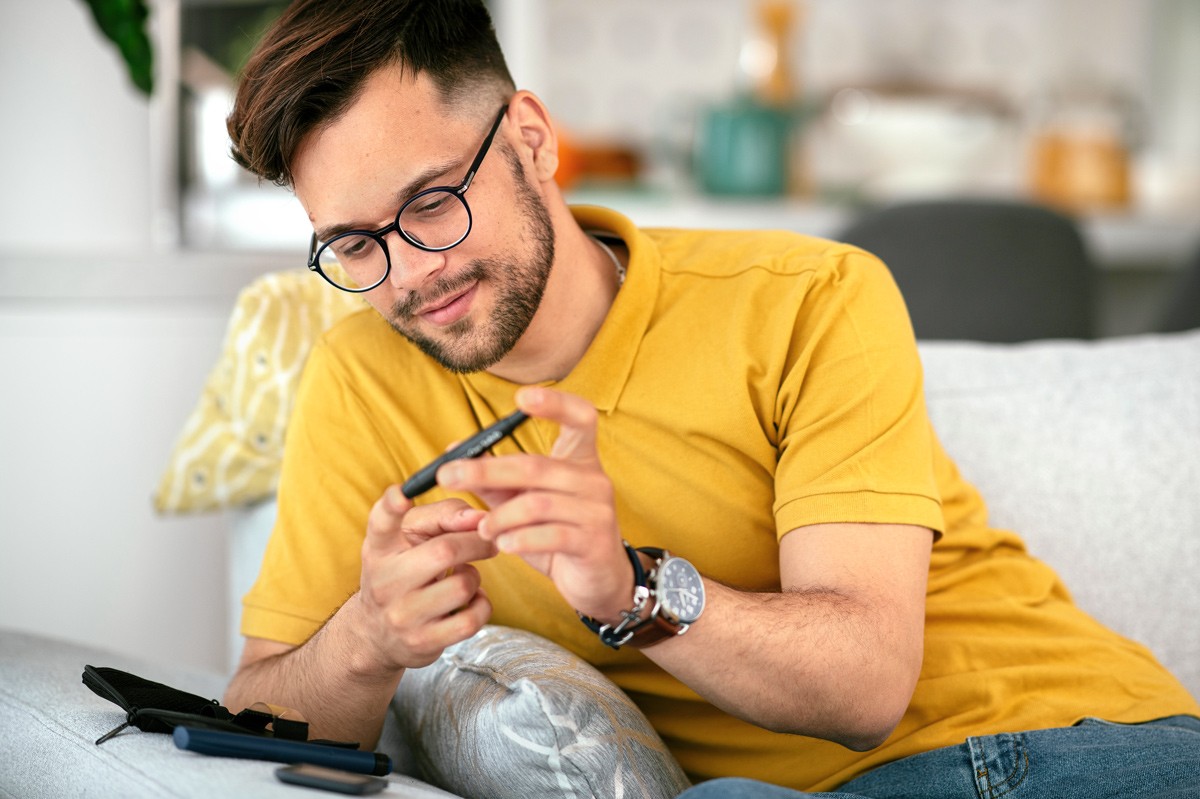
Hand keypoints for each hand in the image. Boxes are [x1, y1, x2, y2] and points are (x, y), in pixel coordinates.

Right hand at [353, 487, 496, 672]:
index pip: (381, 523)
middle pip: (444, 551)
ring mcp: (402, 615)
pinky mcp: (422, 642)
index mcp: (379, 547)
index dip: (391, 507)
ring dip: (475, 577)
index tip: (400, 494)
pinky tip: (469, 601)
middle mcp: (384, 580)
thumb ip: (444, 515)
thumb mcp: (412, 538)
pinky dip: (481, 606)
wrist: (378, 633)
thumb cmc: (406, 570)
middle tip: (488, 540)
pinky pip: (471, 619)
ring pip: (463, 585)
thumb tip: (480, 518)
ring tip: (464, 576)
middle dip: (477, 542)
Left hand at [436, 387, 633, 622]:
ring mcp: (597, 511)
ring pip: (536, 504)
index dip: (556, 403)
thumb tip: (453, 452)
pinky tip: (504, 544)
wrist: (600, 582)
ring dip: (499, 516)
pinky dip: (518, 539)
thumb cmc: (559, 536)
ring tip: (482, 528)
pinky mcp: (593, 543)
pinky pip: (548, 536)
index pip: (581, 418)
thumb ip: (494, 480)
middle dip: (485, 470)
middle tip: (447, 474)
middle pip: (536, 465)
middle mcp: (594, 480)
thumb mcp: (525, 503)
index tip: (522, 397)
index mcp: (581, 460)